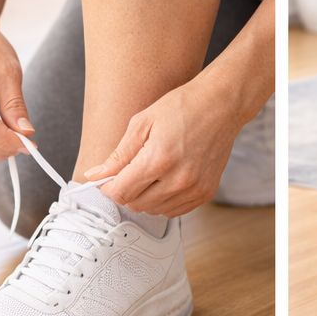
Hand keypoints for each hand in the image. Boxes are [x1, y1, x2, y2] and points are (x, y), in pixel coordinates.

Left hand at [87, 78, 242, 216]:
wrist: (222, 105)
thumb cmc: (182, 107)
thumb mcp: (143, 123)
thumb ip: (119, 155)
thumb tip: (95, 175)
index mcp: (159, 159)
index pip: (121, 192)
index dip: (108, 187)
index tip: (108, 179)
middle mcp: (178, 179)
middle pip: (136, 204)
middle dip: (126, 191)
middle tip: (129, 172)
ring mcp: (195, 189)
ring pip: (154, 210)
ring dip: (145, 197)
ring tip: (150, 174)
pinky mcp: (206, 192)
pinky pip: (175, 210)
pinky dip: (164, 201)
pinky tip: (165, 181)